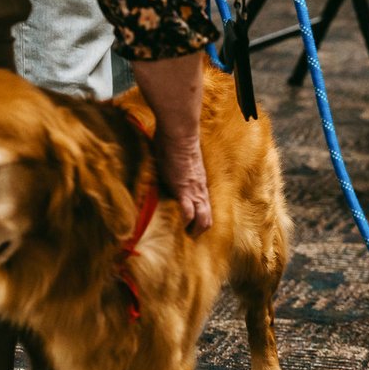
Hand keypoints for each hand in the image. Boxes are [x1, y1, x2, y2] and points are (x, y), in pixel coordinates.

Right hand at [130, 55, 211, 236]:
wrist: (179, 130)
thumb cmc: (174, 139)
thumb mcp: (175, 157)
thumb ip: (172, 165)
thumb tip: (162, 159)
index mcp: (198, 182)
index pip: (204, 208)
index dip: (199, 221)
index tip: (190, 229)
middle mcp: (199, 189)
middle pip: (207, 220)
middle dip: (199, 232)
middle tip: (188, 239)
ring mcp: (193, 191)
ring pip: (202, 220)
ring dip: (193, 230)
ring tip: (183, 238)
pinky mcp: (184, 190)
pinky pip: (189, 213)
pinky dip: (184, 223)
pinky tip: (178, 227)